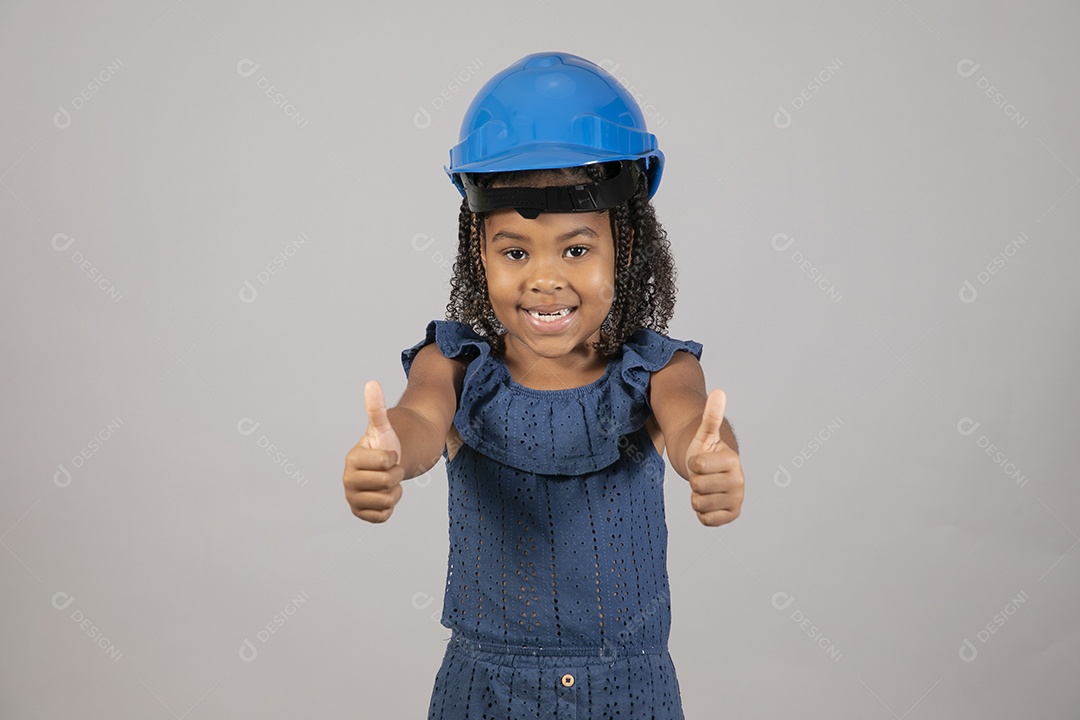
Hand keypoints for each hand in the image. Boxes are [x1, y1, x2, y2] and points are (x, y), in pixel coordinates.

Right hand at [343, 380, 404, 522]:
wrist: (386, 468)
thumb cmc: (384, 445)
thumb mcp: (383, 426)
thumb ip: (376, 407)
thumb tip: (372, 383)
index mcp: (351, 459)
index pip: (387, 462)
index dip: (394, 458)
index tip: (387, 455)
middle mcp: (347, 481)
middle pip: (388, 482)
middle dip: (396, 475)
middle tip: (388, 469)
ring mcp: (352, 498)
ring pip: (387, 500)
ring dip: (394, 491)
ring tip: (386, 482)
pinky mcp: (360, 514)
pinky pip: (383, 516)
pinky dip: (390, 507)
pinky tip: (384, 495)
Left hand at [684, 389, 743, 526]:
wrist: (709, 473)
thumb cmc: (705, 451)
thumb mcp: (704, 433)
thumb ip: (711, 415)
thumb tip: (719, 391)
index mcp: (732, 461)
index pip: (697, 466)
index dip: (692, 463)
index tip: (701, 460)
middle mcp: (739, 482)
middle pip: (697, 485)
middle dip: (694, 480)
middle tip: (703, 475)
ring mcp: (736, 500)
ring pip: (699, 503)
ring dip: (697, 496)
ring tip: (705, 486)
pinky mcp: (731, 515)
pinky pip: (705, 519)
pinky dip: (701, 512)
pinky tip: (708, 500)